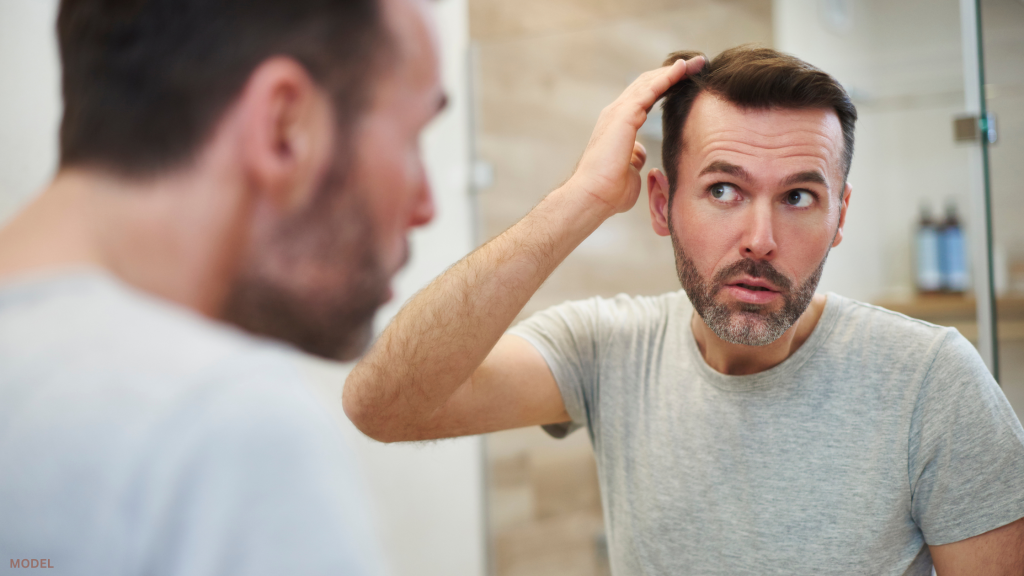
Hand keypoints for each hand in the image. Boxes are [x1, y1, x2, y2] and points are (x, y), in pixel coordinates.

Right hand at [566, 56, 704, 215]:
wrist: (593, 196)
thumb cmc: (609, 191)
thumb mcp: (629, 170)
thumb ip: (635, 157)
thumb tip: (640, 153)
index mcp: (618, 125)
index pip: (644, 98)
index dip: (665, 87)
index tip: (687, 82)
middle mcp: (616, 113)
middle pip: (647, 84)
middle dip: (673, 73)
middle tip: (697, 65)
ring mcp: (618, 112)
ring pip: (649, 82)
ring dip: (674, 70)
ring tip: (696, 62)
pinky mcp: (624, 115)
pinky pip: (650, 89)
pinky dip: (667, 77)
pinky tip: (683, 69)